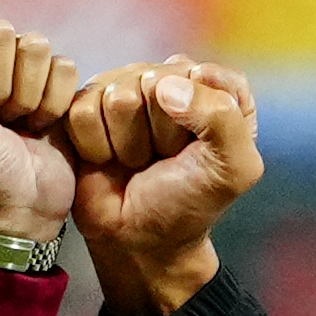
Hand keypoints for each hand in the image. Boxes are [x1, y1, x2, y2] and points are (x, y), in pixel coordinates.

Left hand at [0, 6, 82, 241]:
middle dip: (4, 83)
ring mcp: (17, 72)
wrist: (23, 212)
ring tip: (19, 125)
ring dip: (31, 96)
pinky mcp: (53, 86)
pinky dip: (56, 103)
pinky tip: (41, 127)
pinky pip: (65, 67)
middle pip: (1, 30)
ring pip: (37, 46)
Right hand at [63, 57, 263, 315]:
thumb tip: (165, 86)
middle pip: (153, 81)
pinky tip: (107, 161)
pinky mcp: (84, 108)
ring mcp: (121, 90)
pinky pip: (82, 111)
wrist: (140, 240)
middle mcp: (164, 81)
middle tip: (161, 159)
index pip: (200, 75)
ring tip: (134, 161)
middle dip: (158, 131)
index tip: (197, 148)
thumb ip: (223, 117)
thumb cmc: (188, 202)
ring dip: (126, 142)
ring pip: (116, 95)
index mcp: (210, 87)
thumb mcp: (233, 167)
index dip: (198, 117)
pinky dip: (96, 146)